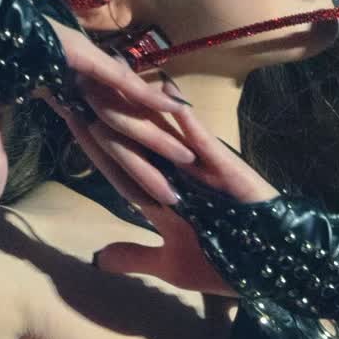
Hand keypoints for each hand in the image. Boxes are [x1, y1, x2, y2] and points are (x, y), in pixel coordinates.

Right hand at [0, 13, 192, 207]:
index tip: (141, 202)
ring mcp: (85, 69)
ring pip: (126, 113)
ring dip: (156, 138)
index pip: (97, 145)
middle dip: (145, 168)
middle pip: (118, 136)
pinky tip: (177, 110)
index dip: (119, 174)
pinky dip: (146, 94)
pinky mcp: (83, 54)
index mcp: (62, 98)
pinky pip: (119, 80)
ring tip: (187, 162)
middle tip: (176, 198)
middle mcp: (81, 86)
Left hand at [53, 86, 281, 295]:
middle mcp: (175, 174)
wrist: (271, 264)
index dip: (91, 144)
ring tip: (117, 74)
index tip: (67, 118)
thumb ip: (135, 257)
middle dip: (107, 113)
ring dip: (140, 107)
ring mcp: (200, 168)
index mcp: (160, 194)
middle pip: (134, 140)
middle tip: (81, 79)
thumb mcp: (170, 264)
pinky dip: (189, 126)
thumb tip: (98, 258)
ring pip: (163, 134)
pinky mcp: (225, 169)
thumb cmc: (222, 263)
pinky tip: (171, 101)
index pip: (117, 166)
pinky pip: (204, 144)